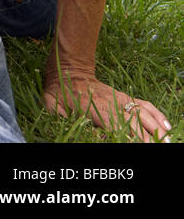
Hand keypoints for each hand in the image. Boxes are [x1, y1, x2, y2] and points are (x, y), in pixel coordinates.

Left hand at [44, 61, 171, 141]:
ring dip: (156, 128)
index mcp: (96, 108)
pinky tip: (166, 126)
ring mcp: (121, 99)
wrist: (68, 71)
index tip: (140, 145)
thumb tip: (61, 124)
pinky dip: (158, 115)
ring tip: (166, 141)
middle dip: (147, 137)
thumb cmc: (58, 92)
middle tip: (156, 147)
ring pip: (144, 114)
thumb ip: (58, 116)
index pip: (117, 125)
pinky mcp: (126, 96)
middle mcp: (112, 104)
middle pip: (135, 123)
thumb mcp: (52, 104)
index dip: (130, 136)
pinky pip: (145, 105)